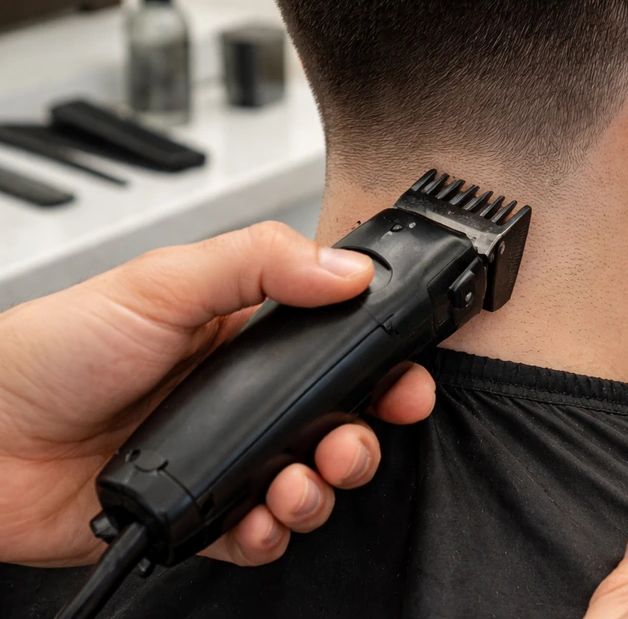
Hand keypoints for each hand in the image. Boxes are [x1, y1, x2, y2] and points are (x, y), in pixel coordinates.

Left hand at [0, 222, 434, 567]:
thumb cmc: (54, 349)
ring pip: (307, 481)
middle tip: (352, 443)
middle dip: (362, 439)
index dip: (382, 366)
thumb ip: (259, 262)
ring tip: (299, 482)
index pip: (337, 348)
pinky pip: (259, 532)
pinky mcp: (198, 511)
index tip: (406, 378)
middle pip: (337, 423)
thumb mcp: (163, 282)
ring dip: (321, 490)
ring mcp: (222, 456)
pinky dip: (271, 533)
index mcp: (244, 335)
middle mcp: (241, 398)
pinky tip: (256, 516)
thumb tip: (347, 265)